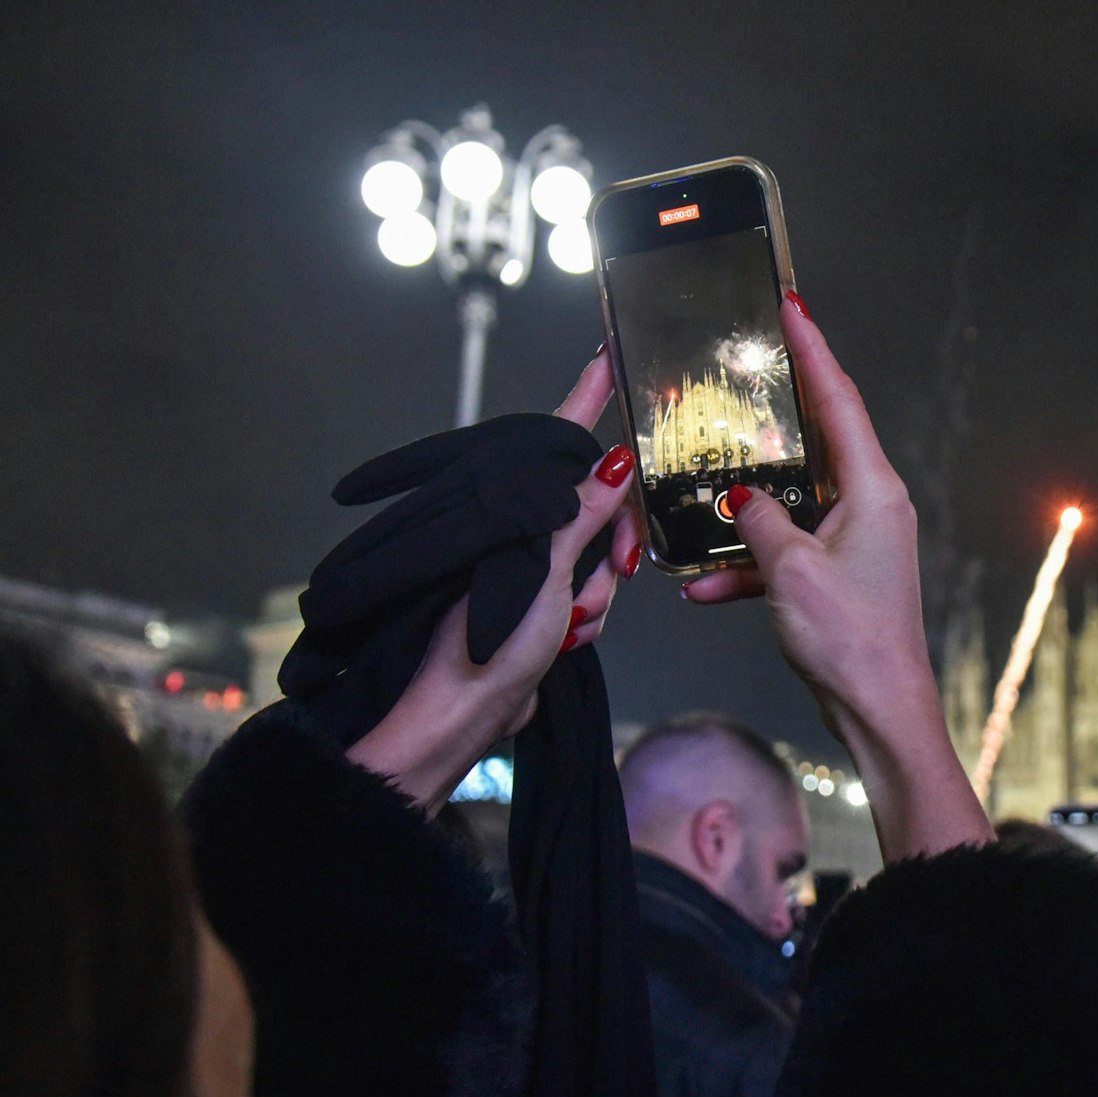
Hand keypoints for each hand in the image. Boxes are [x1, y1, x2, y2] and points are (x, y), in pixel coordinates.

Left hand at [348, 350, 642, 814]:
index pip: (560, 438)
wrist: (459, 718)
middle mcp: (521, 527)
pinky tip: (567, 638)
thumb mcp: (542, 570)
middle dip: (611, 545)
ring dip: (598, 593)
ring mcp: (531, 566)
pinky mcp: (538, 604)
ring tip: (571, 623)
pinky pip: (588, 595)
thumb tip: (616, 461)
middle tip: (615, 573)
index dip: (588, 397)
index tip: (608, 355)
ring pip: (597, 557)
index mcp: (510, 505)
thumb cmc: (485, 641)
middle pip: (595, 506)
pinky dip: (586, 617)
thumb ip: (582, 515)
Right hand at [684, 296, 993, 858]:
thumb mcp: (791, 570)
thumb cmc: (850, 640)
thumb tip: (737, 497)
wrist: (878, 712)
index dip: (814, 350)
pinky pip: (786, 554)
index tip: (792, 307)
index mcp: (874, 489)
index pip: (840, 401)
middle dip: (774, 416)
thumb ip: (759, 520)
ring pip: (792, 503)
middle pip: (817, 442)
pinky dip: (747, 566)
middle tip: (740, 374)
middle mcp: (872, 505)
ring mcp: (857, 541)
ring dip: (745, 512)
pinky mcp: (838, 576)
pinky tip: (700, 589)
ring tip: (698, 493)